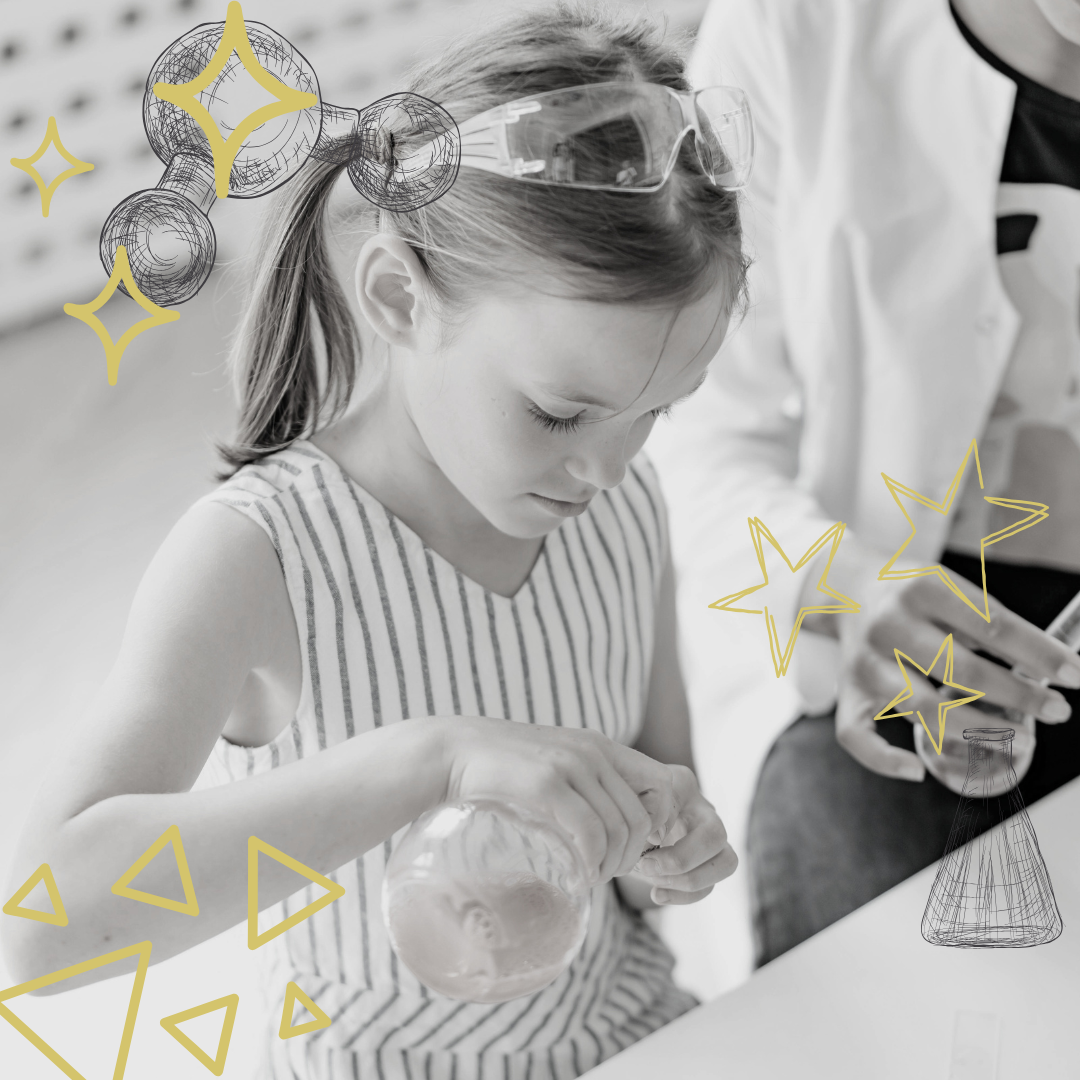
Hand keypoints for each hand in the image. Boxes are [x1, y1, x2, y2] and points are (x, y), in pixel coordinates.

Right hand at [441, 717, 678, 885]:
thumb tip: (614, 829)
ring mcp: (570, 765)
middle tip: (608, 874)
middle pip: (643, 817)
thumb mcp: (556, 765)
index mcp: (601, 747)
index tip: (638, 848)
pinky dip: (592, 863)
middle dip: (633, 856)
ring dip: (612, 866)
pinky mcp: (546, 783)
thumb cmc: (503, 769)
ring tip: (592, 879)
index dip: (662, 824)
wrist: (454, 752)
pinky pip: (590, 832)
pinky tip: (581, 877)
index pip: (664, 784)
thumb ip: (586, 784)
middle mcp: (593, 752)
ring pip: (619, 828)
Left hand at [632, 766, 736, 904]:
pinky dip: (684, 896)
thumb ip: (637, 808)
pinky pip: (710, 887)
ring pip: (727, 862)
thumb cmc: (625, 804)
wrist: (626, 820)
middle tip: (646, 866)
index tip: (636, 836)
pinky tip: (656, 895)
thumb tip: (654, 835)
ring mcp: (712, 837)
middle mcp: (703, 809)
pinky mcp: (708, 864)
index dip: (658, 824)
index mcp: (682, 784)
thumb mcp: (623, 799)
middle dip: (681, 860)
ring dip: (688, 880)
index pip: (681, 801)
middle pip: (715, 835)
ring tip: (654, 882)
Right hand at [828, 558, 1079, 781]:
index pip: (992, 625)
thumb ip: (988, 621)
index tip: (1074, 675)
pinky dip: (884, 760)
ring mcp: (864, 662)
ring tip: (1019, 740)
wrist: (844, 591)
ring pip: (921, 708)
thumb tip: (1050, 665)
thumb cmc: (909, 595)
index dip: (1039, 654)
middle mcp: (889, 625)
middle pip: (961, 669)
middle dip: (1019, 695)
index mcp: (921, 589)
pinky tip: (916, 770)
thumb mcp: (949, 586)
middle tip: (1056, 710)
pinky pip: (856, 735)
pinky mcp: (846, 692)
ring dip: (976, 730)